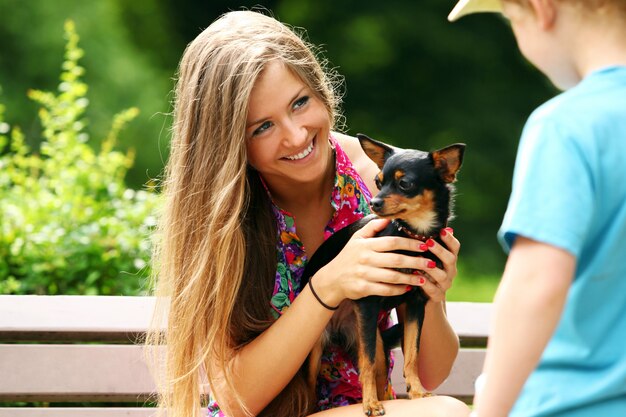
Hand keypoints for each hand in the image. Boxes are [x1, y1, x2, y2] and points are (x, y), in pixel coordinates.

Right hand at [313, 218, 427, 305]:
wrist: (332, 279)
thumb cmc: (348, 256)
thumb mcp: (357, 238)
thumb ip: (372, 227)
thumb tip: (388, 218)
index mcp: (366, 245)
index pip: (392, 242)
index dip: (410, 243)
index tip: (424, 245)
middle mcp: (366, 259)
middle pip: (396, 259)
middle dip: (416, 262)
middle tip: (431, 263)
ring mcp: (365, 274)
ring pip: (393, 276)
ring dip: (411, 278)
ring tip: (423, 278)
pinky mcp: (364, 288)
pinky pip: (385, 290)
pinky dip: (398, 290)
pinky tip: (408, 288)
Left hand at [415, 227, 459, 302]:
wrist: (423, 300)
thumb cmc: (423, 273)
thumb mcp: (425, 257)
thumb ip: (427, 244)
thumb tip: (425, 224)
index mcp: (449, 260)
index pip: (455, 247)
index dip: (449, 239)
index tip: (441, 230)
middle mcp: (450, 271)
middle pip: (450, 259)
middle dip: (439, 250)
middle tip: (428, 242)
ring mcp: (445, 284)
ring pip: (441, 275)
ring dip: (430, 266)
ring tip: (419, 259)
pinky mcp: (437, 296)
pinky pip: (433, 289)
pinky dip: (425, 283)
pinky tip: (416, 276)